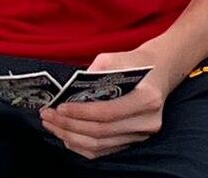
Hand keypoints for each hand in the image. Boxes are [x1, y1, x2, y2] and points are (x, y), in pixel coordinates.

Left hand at [40, 46, 178, 159]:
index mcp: (148, 99)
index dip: (81, 113)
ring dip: (71, 137)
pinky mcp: (133, 142)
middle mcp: (147, 122)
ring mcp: (141, 136)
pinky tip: (66, 135)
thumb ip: (96, 70)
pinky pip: (103, 151)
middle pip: (101, 132)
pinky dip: (81, 146)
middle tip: (47, 116)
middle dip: (69, 125)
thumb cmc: (137, 63)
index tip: (59, 107)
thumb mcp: (117, 57)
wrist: (160, 72)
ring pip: (100, 145)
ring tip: (52, 125)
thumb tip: (70, 90)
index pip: (108, 112)